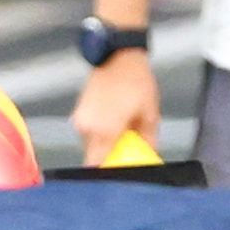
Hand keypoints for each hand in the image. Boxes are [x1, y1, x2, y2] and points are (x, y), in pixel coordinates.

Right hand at [69, 49, 159, 165]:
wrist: (118, 56)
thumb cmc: (135, 81)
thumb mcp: (150, 113)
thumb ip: (149, 138)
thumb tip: (150, 153)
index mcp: (105, 130)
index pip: (97, 165)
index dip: (107, 172)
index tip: (118, 173)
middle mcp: (88, 127)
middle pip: (94, 156)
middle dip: (109, 156)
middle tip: (125, 151)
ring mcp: (81, 119)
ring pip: (91, 143)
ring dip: (104, 143)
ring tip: (122, 130)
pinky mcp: (79, 111)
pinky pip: (88, 130)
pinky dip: (99, 131)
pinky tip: (114, 121)